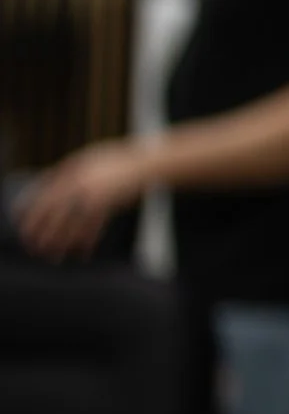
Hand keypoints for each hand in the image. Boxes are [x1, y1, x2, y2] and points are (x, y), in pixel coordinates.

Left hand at [14, 140, 152, 259]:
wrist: (144, 163)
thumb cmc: (114, 159)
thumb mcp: (86, 157)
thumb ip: (65, 169)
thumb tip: (43, 183)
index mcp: (71, 174)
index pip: (44, 195)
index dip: (29, 211)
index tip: (18, 223)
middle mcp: (81, 186)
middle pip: (54, 214)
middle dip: (40, 233)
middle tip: (31, 246)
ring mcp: (96, 197)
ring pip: (73, 225)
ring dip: (61, 243)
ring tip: (53, 256)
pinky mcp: (110, 206)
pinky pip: (95, 227)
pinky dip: (87, 240)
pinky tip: (82, 251)